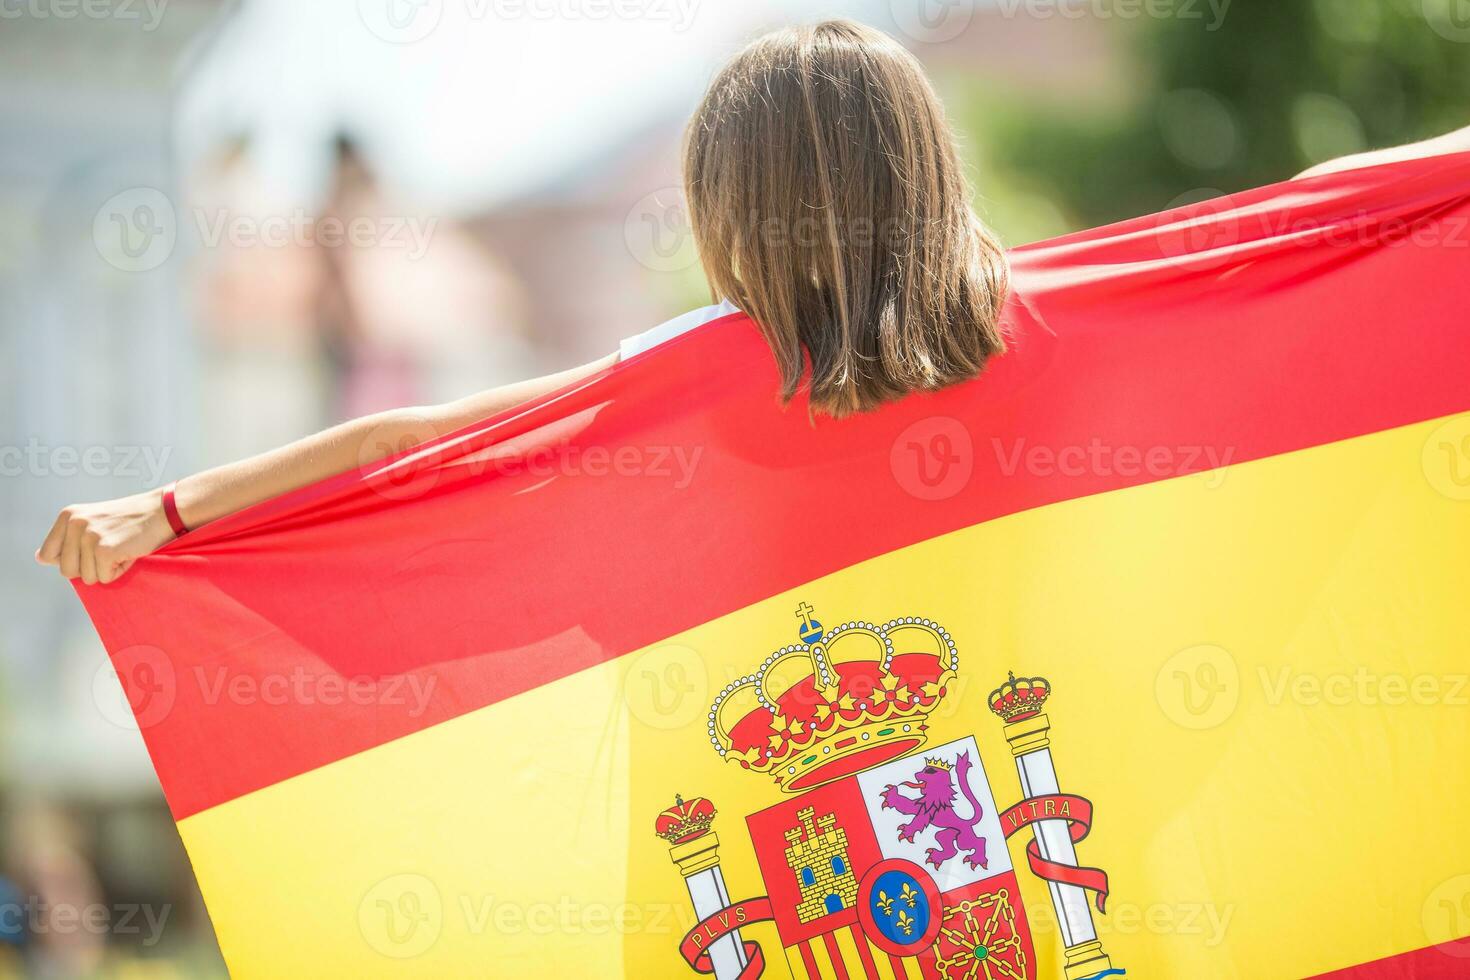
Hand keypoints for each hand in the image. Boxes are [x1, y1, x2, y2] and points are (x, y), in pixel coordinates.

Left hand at [35, 488, 177, 584]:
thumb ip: (66, 538)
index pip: (48, 555)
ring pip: (86, 577)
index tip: (92, 548)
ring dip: (106, 569)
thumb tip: (40, 558)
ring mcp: (89, 536)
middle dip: (89, 567)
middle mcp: (74, 523)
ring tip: (121, 548)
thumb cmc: (131, 520)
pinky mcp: (104, 550)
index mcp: (68, 516)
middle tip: (110, 548)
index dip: (72, 559)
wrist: (163, 510)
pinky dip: (119, 571)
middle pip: (66, 571)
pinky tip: (129, 553)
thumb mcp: (92, 521)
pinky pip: (104, 578)